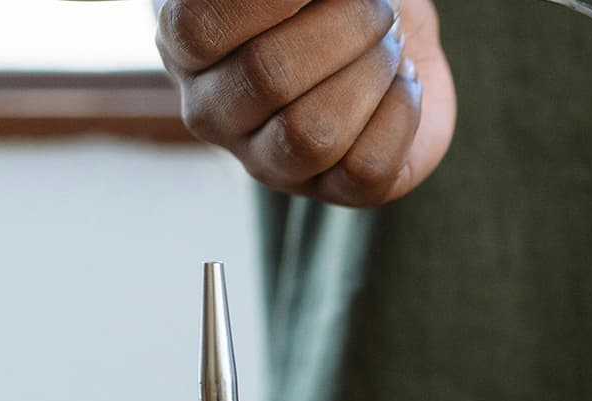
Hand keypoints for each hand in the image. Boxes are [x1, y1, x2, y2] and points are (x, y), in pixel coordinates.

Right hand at [156, 0, 456, 206]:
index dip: (270, 0)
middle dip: (344, 27)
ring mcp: (269, 161)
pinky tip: (406, 80)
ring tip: (391, 44)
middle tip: (379, 8)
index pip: (199, 27)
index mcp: (185, 45)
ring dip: (371, 72)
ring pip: (313, 134)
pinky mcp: (334, 191)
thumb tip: (304, 3)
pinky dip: (400, 113)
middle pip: (268, 76)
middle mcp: (214, 112)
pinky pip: (366, 168)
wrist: (393, 31)